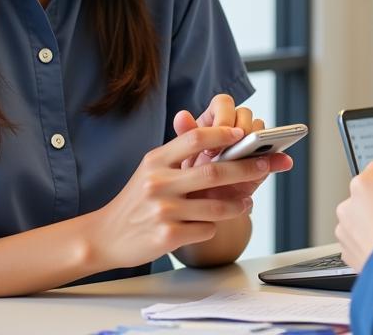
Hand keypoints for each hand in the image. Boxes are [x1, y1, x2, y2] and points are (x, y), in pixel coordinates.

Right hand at [94, 125, 275, 270]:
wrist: (105, 236)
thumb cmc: (136, 200)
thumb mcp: (151, 170)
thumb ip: (179, 156)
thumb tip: (219, 142)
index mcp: (156, 160)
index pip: (194, 138)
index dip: (221, 134)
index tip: (242, 134)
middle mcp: (159, 182)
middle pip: (213, 171)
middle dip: (247, 168)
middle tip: (267, 164)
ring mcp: (163, 210)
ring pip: (215, 206)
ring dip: (237, 204)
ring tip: (246, 202)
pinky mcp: (167, 237)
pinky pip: (205, 229)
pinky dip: (213, 227)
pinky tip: (210, 224)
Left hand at [173, 94, 292, 199]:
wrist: (199, 203)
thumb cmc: (189, 173)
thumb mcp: (183, 156)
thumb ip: (185, 135)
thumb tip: (181, 115)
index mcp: (214, 117)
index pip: (224, 103)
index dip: (224, 117)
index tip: (217, 136)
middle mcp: (234, 127)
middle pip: (245, 115)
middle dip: (240, 130)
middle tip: (231, 151)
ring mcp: (249, 143)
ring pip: (261, 131)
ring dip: (259, 141)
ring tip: (254, 157)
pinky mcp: (262, 161)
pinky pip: (275, 155)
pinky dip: (279, 159)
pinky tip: (284, 162)